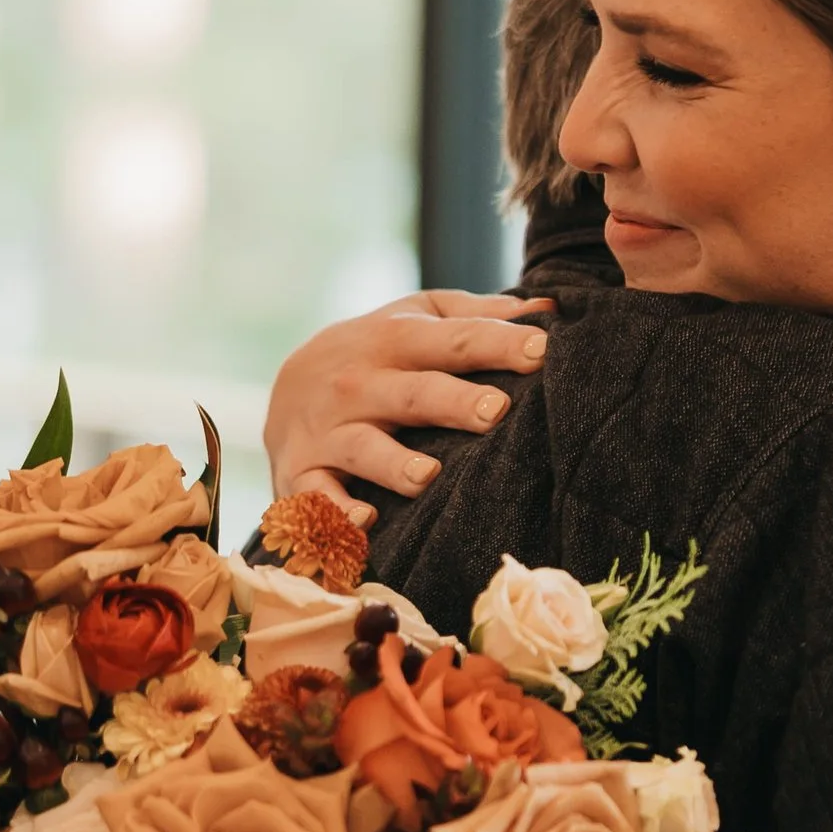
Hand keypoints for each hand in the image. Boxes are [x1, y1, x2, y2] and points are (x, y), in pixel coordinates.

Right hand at [263, 291, 552, 519]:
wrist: (283, 390)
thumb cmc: (374, 354)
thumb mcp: (414, 319)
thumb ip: (476, 316)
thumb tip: (549, 310)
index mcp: (394, 341)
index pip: (452, 340)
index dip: (497, 343)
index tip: (541, 350)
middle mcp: (360, 385)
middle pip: (412, 394)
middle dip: (451, 402)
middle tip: (495, 411)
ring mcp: (329, 432)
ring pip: (364, 449)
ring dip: (394, 465)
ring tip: (428, 476)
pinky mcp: (302, 474)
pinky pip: (317, 496)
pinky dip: (335, 511)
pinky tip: (364, 521)